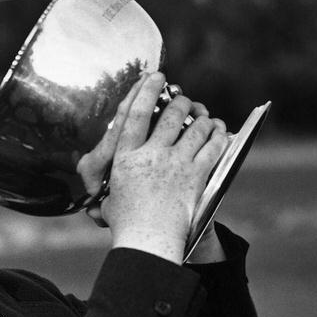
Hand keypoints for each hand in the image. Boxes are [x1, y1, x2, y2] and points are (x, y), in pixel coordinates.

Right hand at [79, 72, 228, 262]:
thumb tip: (96, 201)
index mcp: (126, 158)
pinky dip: (218, 135)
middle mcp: (152, 155)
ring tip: (203, 115)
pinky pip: (213, 147)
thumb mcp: (110, 203)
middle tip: (183, 98)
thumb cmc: (127, 225)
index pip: (135, 114)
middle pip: (170, 115)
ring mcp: (177, 163)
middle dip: (180, 101)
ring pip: (195, 128)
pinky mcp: (197, 175)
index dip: (146, 91)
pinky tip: (219, 131)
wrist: (150, 240)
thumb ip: (108, 193)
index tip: (155, 76)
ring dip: (202, 117)